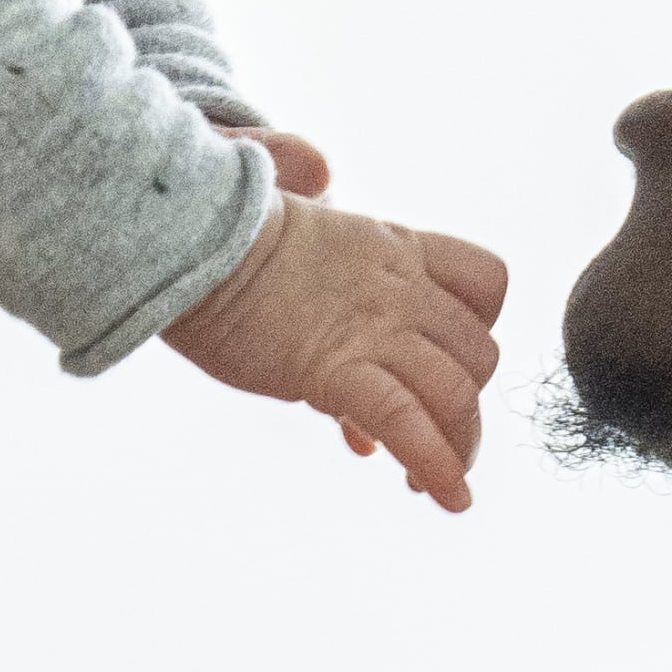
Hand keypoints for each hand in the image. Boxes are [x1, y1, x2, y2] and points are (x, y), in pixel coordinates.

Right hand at [156, 139, 508, 508]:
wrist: (186, 234)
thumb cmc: (224, 224)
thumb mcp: (293, 209)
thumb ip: (320, 209)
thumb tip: (325, 172)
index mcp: (396, 248)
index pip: (485, 282)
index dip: (477, 327)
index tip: (439, 360)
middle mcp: (400, 289)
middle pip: (480, 353)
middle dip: (465, 401)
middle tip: (429, 433)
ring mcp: (373, 329)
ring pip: (458, 394)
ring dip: (460, 447)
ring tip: (436, 484)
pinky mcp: (335, 369)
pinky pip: (408, 423)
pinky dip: (438, 467)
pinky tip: (449, 500)